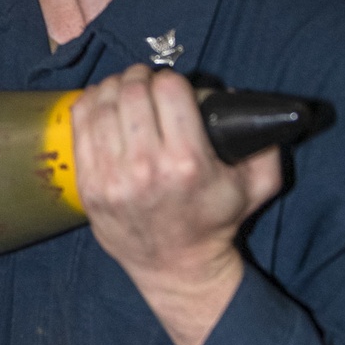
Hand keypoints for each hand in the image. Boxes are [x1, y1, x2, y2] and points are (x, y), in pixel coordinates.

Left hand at [71, 65, 282, 344]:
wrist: (176, 267)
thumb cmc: (215, 223)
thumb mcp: (257, 186)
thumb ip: (264, 144)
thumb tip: (237, 100)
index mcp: (187, 163)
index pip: (170, 90)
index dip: (172, 79)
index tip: (172, 85)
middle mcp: (146, 168)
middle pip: (133, 92)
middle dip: (140, 77)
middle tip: (145, 80)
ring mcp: (111, 178)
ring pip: (103, 104)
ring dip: (113, 86)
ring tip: (123, 88)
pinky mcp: (88, 185)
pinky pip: (80, 126)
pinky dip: (88, 104)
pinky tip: (100, 101)